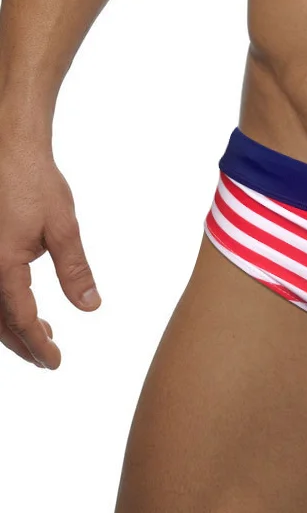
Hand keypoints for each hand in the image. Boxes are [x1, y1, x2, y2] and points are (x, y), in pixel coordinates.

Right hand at [0, 133, 100, 368]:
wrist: (9, 152)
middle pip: (0, 323)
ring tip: (43, 334)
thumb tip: (90, 307)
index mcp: (2, 268)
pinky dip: (4, 306)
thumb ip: (75, 270)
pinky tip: (22, 306)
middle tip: (50, 357)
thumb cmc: (36, 185)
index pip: (21, 321)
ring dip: (13, 327)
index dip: (39, 346)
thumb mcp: (64, 228)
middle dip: (24, 344)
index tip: (56, 362)